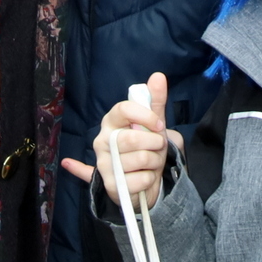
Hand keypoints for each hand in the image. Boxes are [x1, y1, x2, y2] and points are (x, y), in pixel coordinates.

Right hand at [60, 72, 170, 206]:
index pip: (123, 109)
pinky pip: (141, 179)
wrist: (144, 181)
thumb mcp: (153, 124)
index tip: (159, 125)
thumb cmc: (146, 148)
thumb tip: (158, 76)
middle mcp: (102, 142)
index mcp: (110, 122)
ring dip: (155, 161)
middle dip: (154, 143)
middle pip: (131, 138)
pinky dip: (150, 179)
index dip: (146, 116)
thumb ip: (155, 101)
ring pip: (140, 158)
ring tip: (151, 163)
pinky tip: (142, 177)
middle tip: (157, 147)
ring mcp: (104, 164)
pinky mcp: (111, 185)